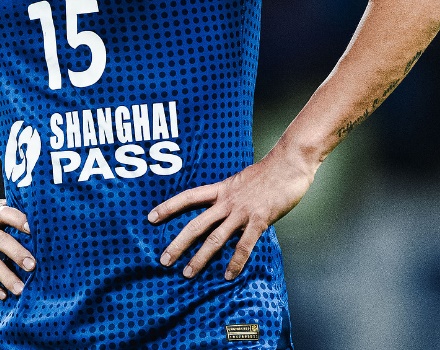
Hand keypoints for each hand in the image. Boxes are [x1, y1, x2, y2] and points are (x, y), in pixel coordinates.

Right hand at [0, 195, 34, 299]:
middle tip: (33, 266)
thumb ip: (8, 211)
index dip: (21, 221)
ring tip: (21, 289)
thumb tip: (35, 214)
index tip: (34, 229)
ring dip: (6, 277)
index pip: (8, 214)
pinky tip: (2, 294)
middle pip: (2, 241)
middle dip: (18, 254)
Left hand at [148, 150, 314, 280]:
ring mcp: (241, 212)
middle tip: (164, 259)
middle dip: (178, 243)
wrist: (289, 164)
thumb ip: (230, 194)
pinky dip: (235, 263)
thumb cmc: (268, 172)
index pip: (187, 198)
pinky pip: (243, 246)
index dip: (168, 207)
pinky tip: (227, 275)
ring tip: (188, 273)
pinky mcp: (259, 221)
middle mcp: (227, 201)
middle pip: (196, 224)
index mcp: (220, 189)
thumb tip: (223, 206)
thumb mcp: (240, 180)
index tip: (151, 217)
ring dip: (200, 258)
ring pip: (215, 239)